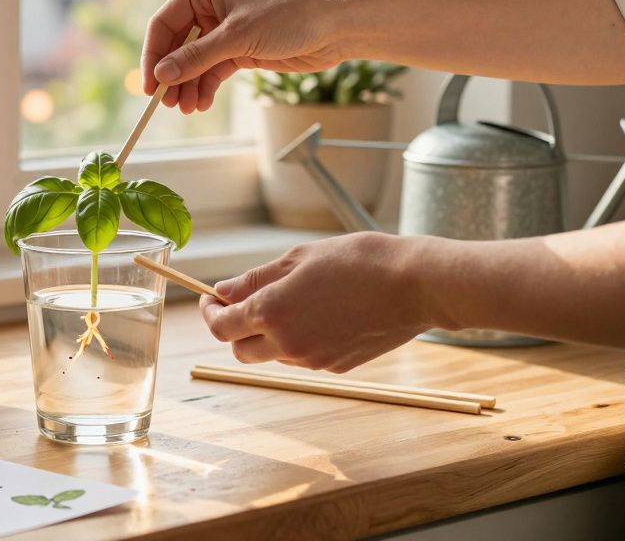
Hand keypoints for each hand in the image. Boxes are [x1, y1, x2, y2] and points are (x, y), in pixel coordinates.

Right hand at [142, 0, 349, 113]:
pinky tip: (202, 103)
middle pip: (177, 46)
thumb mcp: (237, 37)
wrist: (336, 25)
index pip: (164, 23)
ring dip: (188, 86)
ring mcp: (224, 29)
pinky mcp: (240, 49)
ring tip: (187, 108)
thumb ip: (197, 57)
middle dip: (172, 75)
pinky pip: (212, 70)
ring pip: (194, 62)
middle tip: (168, 104)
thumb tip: (161, 75)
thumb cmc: (289, 15)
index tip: (149, 86)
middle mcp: (210, 6)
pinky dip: (205, 87)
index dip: (153, 56)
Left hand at [200, 233, 439, 372]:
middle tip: (245, 304)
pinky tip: (323, 314)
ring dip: (269, 335)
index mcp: (272, 312)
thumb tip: (222, 291)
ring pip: (272, 354)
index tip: (211, 299)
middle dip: (235, 329)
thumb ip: (255, 279)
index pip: (221, 327)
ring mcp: (312, 359)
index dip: (210, 313)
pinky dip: (299, 340)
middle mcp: (287, 343)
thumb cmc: (358, 261)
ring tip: (294, 301)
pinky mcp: (336, 366)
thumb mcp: (299, 258)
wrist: (415, 286)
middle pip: (240, 350)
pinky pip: (303, 356)